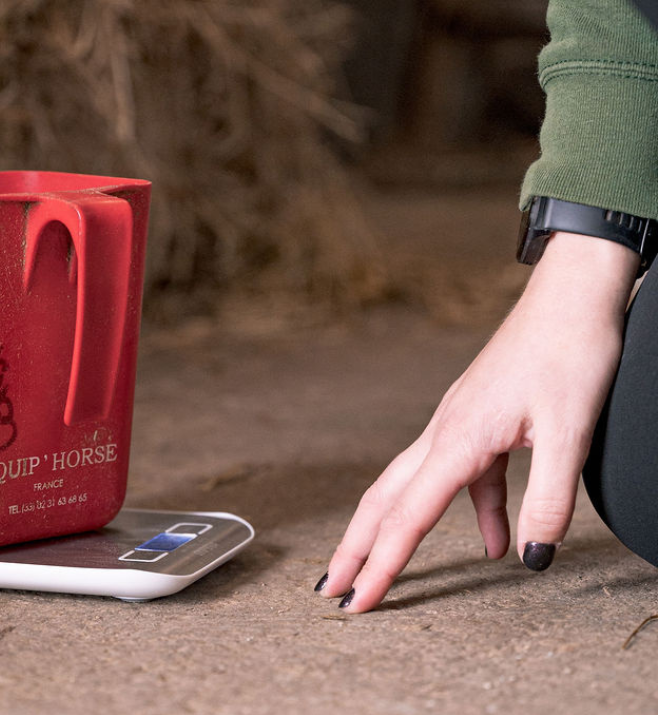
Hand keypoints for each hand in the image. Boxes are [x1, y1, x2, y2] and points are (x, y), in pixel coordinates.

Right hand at [317, 231, 637, 612]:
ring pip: (413, 486)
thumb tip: (529, 558)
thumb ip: (548, 501)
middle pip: (386, 498)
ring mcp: (458, 423)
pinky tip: (496, 540)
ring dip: (395, 529)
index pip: (408, 514)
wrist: (570, 299)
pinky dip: (471, 512)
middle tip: (330, 588)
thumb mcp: (570, 435)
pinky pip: (462, 476)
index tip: (355, 600)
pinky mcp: (479, 420)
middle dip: (356, 546)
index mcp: (457, 437)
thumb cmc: (568, 355)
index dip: (382, 562)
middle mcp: (445, 430)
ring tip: (381, 570)